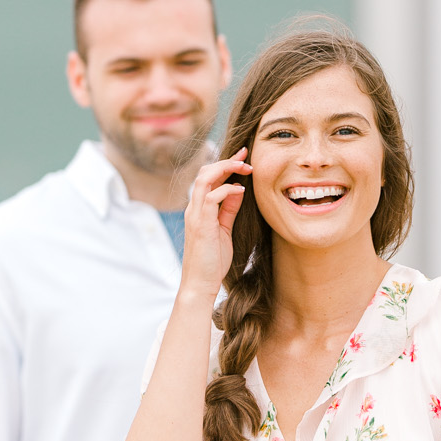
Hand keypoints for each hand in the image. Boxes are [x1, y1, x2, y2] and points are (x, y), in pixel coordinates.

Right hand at [180, 150, 250, 298]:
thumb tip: (238, 190)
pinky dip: (227, 190)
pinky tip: (240, 190)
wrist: (200, 283)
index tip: (244, 157)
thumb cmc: (212, 261)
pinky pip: (212, 198)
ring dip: (226, 169)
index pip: (209, 178)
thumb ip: (229, 210)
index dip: (225, 165)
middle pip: (205, 172)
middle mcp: (194, 208)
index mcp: (199, 209)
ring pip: (205, 179)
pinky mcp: (201, 224)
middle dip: (226, 161)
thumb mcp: (224, 230)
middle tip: (246, 156)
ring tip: (244, 167)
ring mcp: (195, 215)